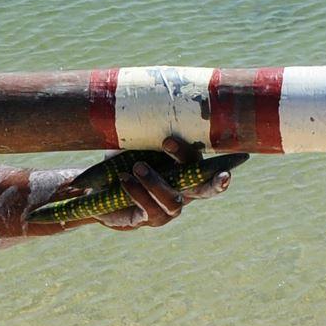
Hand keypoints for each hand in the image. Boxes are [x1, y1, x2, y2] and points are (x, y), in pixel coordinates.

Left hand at [89, 136, 246, 229]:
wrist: (101, 186)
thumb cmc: (123, 159)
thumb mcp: (136, 141)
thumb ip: (148, 131)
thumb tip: (151, 107)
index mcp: (186, 169)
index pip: (208, 166)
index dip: (220, 164)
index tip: (224, 161)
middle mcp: (183, 190)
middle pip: (206, 190)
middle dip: (216, 184)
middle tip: (224, 176)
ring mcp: (168, 208)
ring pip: (173, 200)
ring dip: (156, 182)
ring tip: (137, 166)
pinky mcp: (150, 218)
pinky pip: (149, 208)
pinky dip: (137, 191)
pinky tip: (124, 179)